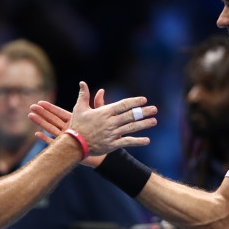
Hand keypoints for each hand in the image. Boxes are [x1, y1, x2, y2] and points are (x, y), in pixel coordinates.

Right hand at [28, 82, 156, 160]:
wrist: (74, 144)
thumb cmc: (76, 125)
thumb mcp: (79, 108)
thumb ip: (83, 95)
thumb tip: (82, 82)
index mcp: (104, 112)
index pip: (123, 105)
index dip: (134, 102)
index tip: (144, 100)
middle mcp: (110, 122)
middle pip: (130, 116)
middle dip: (143, 112)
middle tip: (155, 109)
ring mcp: (112, 134)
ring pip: (131, 128)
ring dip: (144, 125)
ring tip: (154, 121)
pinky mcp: (112, 145)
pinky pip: (127, 142)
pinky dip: (138, 141)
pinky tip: (147, 140)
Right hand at [29, 87, 106, 166]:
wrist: (103, 152)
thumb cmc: (102, 134)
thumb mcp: (100, 117)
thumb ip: (98, 104)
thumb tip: (101, 90)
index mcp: (74, 121)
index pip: (59, 113)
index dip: (50, 108)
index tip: (40, 102)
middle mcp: (69, 129)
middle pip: (52, 120)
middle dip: (42, 113)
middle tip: (31, 107)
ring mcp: (67, 138)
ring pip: (50, 129)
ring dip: (40, 123)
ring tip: (30, 116)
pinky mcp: (67, 148)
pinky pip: (54, 143)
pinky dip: (45, 138)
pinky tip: (37, 134)